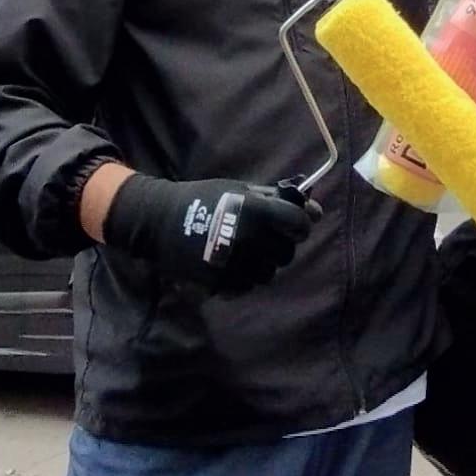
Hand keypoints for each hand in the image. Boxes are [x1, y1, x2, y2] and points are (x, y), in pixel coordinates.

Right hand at [104, 173, 320, 292]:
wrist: (162, 222)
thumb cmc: (205, 198)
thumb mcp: (240, 189)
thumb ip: (275, 199)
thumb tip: (314, 208)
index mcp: (255, 210)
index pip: (298, 223)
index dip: (301, 224)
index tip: (294, 224)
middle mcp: (249, 238)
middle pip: (287, 251)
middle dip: (282, 244)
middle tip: (267, 236)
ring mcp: (236, 264)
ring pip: (270, 272)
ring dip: (265, 262)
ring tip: (249, 250)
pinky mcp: (222, 283)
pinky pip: (249, 286)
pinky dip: (247, 277)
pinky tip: (235, 263)